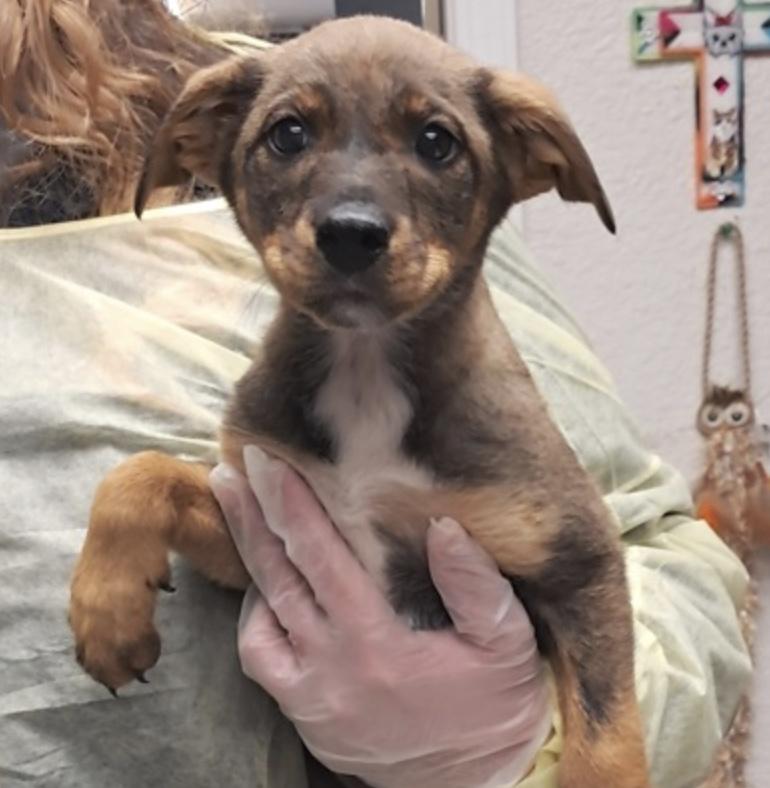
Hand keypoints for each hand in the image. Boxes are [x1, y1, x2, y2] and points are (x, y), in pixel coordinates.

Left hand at [210, 447, 550, 787]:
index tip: (269, 465)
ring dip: (248, 560)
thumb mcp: (505, 643)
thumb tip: (442, 525)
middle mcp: (333, 668)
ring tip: (238, 513)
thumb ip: (475, 584)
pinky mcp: (306, 715)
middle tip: (228, 471)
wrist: (480, 784)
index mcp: (378, 643)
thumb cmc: (496, 706)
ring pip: (261, 614)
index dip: (292, 508)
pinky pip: (261, 660)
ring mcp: (312, 696)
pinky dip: (255, 618)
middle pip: (278, 578)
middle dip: (251, 519)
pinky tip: (265, 588)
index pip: (322, 560)